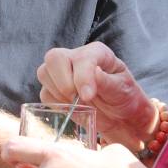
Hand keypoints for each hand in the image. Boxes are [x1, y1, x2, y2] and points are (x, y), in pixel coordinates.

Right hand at [37, 43, 156, 149]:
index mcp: (96, 53)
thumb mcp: (122, 89)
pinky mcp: (53, 89)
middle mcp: (75, 58)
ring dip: (59, 93)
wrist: (119, 115)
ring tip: (79, 104)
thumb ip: (108, 82)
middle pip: (54, 58)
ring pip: (44, 73)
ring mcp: (61, 72)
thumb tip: (94, 73)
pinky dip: (56, 103)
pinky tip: (72, 108)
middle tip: (78, 99)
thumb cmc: (123, 97)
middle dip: (63, 82)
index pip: (82, 58)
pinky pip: (44, 94)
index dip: (82, 77)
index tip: (87, 96)